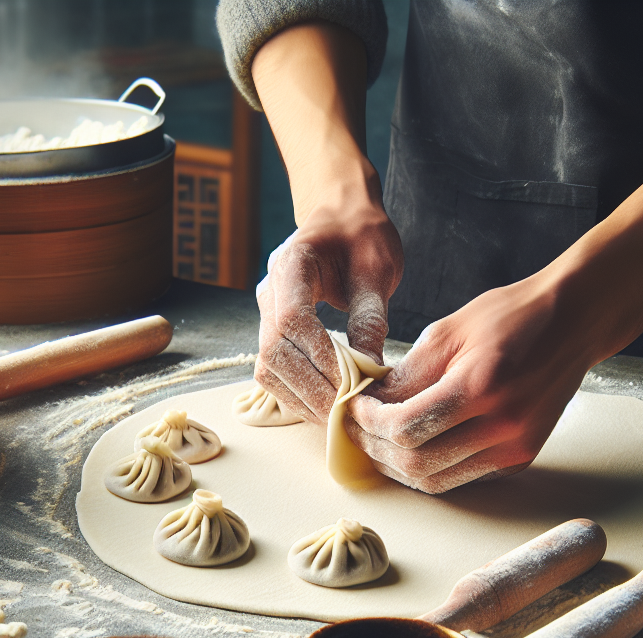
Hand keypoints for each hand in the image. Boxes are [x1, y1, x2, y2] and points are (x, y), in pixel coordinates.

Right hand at [255, 195, 402, 421]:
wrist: (341, 216)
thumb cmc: (362, 236)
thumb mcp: (377, 270)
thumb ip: (371, 319)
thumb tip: (371, 372)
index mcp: (291, 264)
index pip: (292, 319)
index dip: (320, 357)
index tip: (352, 383)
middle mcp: (269, 291)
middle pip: (274, 352)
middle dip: (311, 388)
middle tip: (348, 413)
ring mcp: (265, 313)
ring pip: (268, 368)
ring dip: (301, 397)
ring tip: (338, 417)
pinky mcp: (272, 331)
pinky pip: (274, 371)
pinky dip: (298, 394)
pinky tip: (326, 405)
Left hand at [347, 277, 599, 492]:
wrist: (575, 321)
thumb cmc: (511, 316)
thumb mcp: (448, 331)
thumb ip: (406, 374)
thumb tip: (369, 404)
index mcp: (480, 387)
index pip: (405, 428)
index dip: (369, 423)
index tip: (354, 409)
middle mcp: (502, 426)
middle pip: (416, 464)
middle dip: (375, 450)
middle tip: (356, 431)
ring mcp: (514, 447)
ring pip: (436, 481)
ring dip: (398, 467)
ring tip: (377, 443)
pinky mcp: (520, 457)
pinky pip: (461, 477)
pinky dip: (429, 468)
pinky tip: (412, 447)